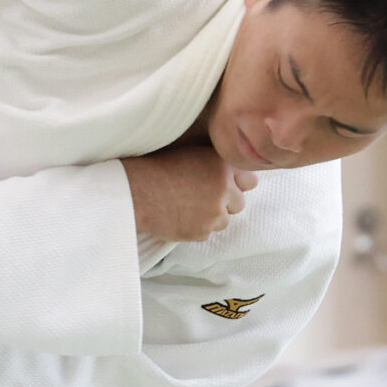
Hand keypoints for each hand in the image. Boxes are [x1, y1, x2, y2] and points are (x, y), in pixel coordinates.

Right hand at [123, 144, 256, 242]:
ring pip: (224, 221)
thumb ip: (218, 163)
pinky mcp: (201, 232)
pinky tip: (180, 216)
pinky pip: (206, 233)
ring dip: (211, 217)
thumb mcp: (193, 153)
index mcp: (223, 165)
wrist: (135, 190)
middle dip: (225, 203)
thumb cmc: (158, 167)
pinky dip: (196, 228)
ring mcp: (214, 214)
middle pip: (239, 204)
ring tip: (188, 207)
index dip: (236, 183)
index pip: (250, 181)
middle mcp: (224, 190)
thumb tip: (235, 174)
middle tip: (202, 197)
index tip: (223, 185)